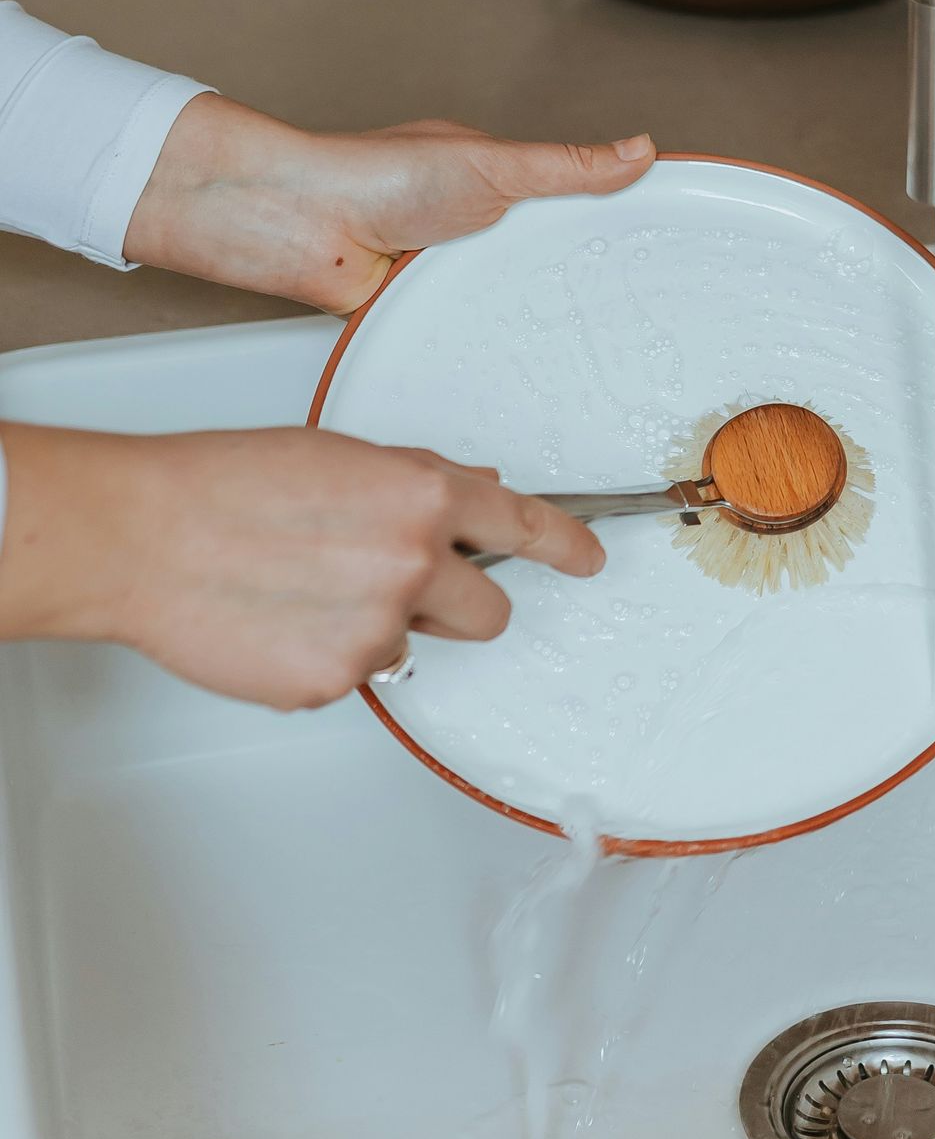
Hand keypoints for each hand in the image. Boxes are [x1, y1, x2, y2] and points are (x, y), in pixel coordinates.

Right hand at [0, 423, 605, 710]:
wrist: (142, 535)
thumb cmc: (224, 483)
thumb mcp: (340, 456)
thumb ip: (417, 481)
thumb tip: (474, 493)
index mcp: (423, 496)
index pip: (525, 525)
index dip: (566, 546)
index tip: (588, 559)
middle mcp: (414, 564)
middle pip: (490, 612)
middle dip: (456, 603)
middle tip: (391, 582)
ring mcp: (376, 632)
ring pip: (415, 646)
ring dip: (381, 628)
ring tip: (306, 591)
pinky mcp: (333, 682)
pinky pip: (355, 678)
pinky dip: (325, 656)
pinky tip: (278, 620)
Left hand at [126, 95, 654, 311]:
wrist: (297, 226)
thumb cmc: (374, 174)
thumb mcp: (492, 164)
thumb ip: (567, 166)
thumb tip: (640, 148)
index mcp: (493, 185)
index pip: (569, 205)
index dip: (612, 226)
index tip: (663, 251)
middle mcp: (471, 231)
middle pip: (545, 265)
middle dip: (581, 287)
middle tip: (641, 318)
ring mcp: (445, 278)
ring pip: (509, 307)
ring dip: (532, 321)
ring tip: (594, 352)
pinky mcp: (420, 318)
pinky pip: (468, 338)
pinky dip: (490, 349)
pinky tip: (522, 368)